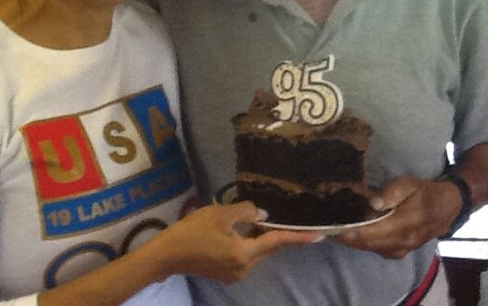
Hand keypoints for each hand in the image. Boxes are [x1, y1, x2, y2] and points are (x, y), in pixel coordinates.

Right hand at [154, 202, 322, 282]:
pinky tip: (236, 233)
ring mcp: (235, 275)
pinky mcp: (226, 275)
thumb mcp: (221, 213)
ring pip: (256, 253)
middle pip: (267, 248)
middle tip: (278, 218)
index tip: (320, 236)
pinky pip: (245, 257)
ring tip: (246, 222)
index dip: (299, 237)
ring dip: (257, 239)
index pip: (277, 242)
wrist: (167, 254)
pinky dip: (246, 245)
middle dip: (274, 234)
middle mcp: (244, 269)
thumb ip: (247, 212)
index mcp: (244, 253)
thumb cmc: (193, 231)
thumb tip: (264, 216)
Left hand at [335, 176, 460, 258]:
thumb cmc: (426, 191)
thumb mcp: (410, 184)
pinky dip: (363, 242)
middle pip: (367, 243)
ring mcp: (401, 249)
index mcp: (405, 223)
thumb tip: (373, 203)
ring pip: (370, 248)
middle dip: (346, 236)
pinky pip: (377, 249)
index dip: (351, 231)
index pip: (372, 232)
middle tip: (327, 227)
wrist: (448, 207)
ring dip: (352, 240)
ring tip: (335, 229)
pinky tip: (352, 233)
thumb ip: (392, 193)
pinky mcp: (399, 251)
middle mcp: (402, 241)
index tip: (333, 225)